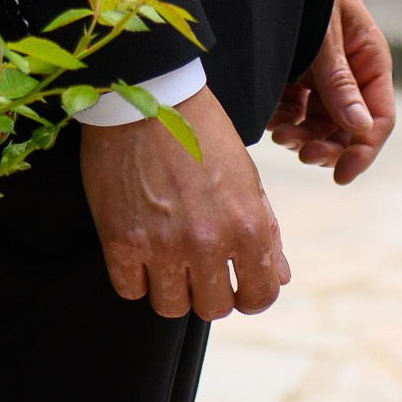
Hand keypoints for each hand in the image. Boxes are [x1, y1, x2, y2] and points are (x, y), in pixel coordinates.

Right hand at [80, 85, 290, 320]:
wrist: (146, 92)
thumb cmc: (200, 129)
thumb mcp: (245, 174)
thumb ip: (264, 229)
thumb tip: (280, 276)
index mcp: (247, 224)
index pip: (260, 297)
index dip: (250, 294)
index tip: (237, 283)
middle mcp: (208, 242)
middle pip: (212, 308)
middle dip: (207, 289)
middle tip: (196, 261)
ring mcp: (163, 246)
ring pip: (170, 307)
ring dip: (170, 285)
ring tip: (165, 252)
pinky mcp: (121, 242)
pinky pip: (130, 290)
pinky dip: (134, 275)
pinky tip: (138, 246)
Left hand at [267, 0, 395, 184]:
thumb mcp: (324, 33)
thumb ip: (339, 81)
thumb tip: (361, 130)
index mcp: (370, 58)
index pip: (379, 118)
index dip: (363, 150)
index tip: (340, 175)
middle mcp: (351, 72)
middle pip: (348, 128)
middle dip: (326, 145)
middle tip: (299, 150)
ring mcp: (322, 75)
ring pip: (320, 125)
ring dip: (303, 136)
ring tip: (280, 133)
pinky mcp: (296, 76)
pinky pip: (296, 111)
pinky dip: (285, 120)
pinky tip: (271, 119)